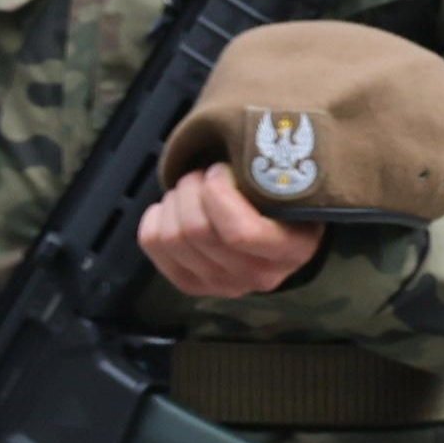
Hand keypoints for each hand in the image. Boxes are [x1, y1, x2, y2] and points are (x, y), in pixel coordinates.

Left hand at [139, 163, 327, 297]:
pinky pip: (152, 244)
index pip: (239, 233)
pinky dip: (156, 216)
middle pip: (197, 231)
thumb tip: (232, 156)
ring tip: (191, 189)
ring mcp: (221, 286)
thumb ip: (268, 173)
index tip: (221, 169)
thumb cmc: (280, 197)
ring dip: (174, 201)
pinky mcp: (190, 284)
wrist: (276, 230)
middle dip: (192, 188)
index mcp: (292, 251)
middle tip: (203, 174)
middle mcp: (258, 277)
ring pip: (171, 238)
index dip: (217, 193)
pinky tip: (175, 208)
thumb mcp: (288, 183)